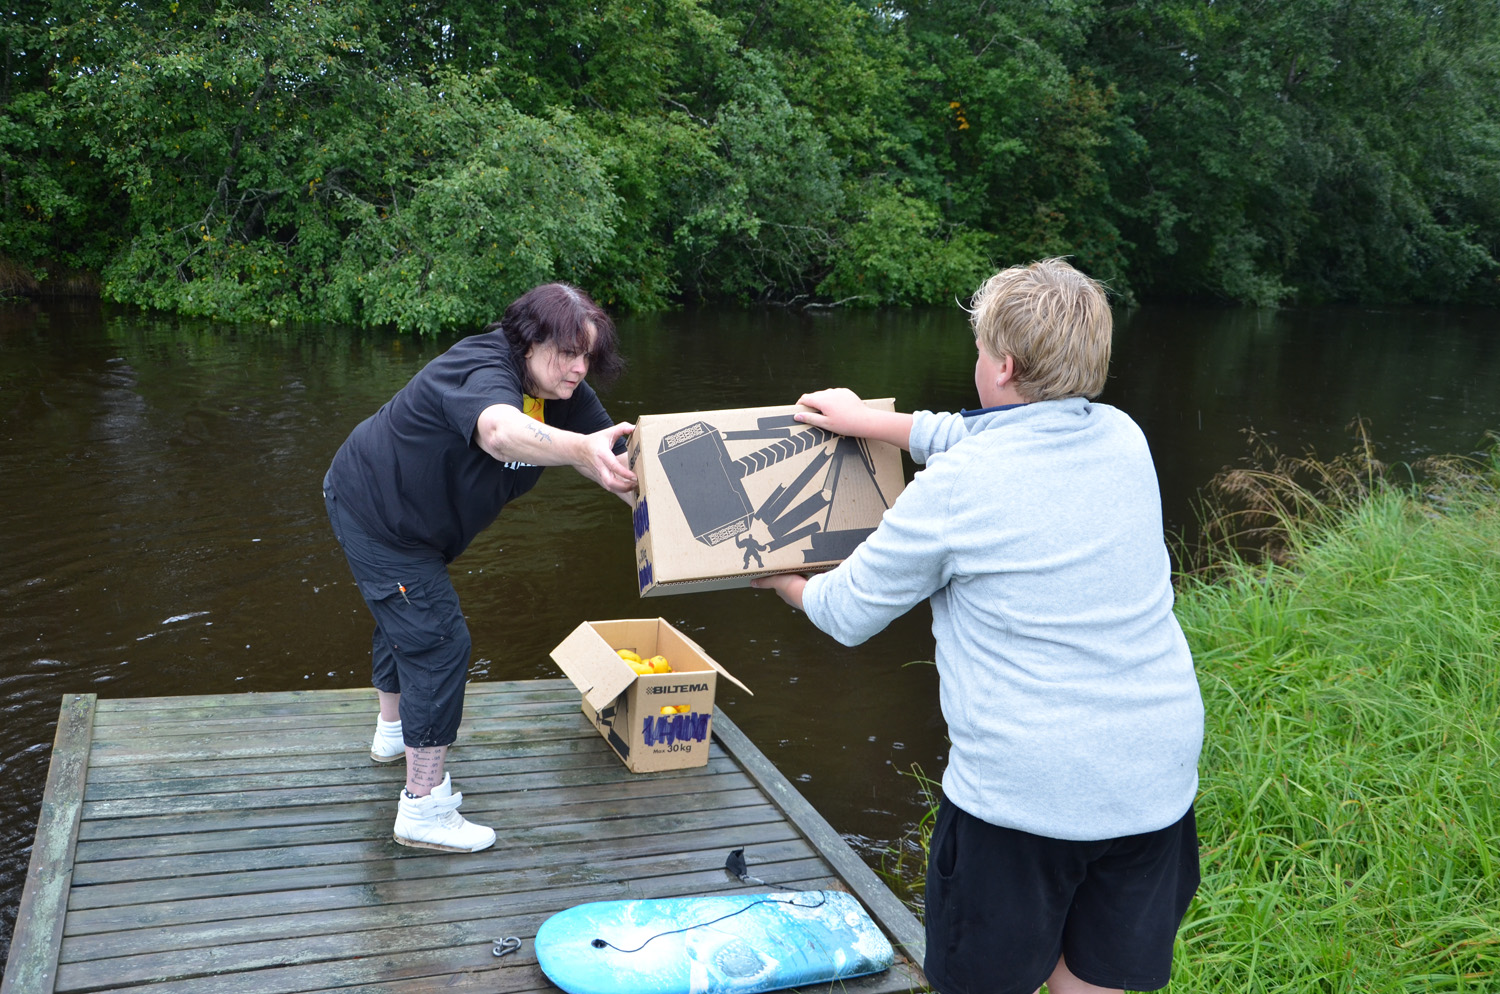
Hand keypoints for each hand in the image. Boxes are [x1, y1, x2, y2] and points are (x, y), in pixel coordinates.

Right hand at [576, 422, 635, 494]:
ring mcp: (599, 474)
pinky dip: (619, 490)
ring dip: (623, 489)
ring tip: (635, 486)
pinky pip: (609, 487)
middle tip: (637, 483)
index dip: (624, 473)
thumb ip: (622, 428)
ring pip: (610, 487)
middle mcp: (599, 466)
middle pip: (610, 482)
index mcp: (602, 454)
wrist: (578, 450)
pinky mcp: (600, 478)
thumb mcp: (608, 432)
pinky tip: (629, 487)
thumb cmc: (596, 440)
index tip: (635, 476)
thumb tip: (635, 427)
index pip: (613, 466)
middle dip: (624, 486)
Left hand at [750, 572, 807, 609]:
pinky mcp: (810, 595)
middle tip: (793, 575)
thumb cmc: (791, 587)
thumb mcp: (775, 581)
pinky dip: (808, 586)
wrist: (808, 593)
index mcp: (783, 593)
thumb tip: (752, 584)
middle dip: (791, 583)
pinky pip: (808, 590)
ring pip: (799, 590)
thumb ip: (764, 582)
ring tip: (802, 577)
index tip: (781, 577)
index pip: (779, 588)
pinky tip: (810, 582)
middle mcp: (791, 597)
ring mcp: (801, 597)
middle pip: (789, 589)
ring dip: (800, 585)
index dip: (779, 582)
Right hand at [794, 388, 912, 450]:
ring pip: (825, 394)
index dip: (800, 404)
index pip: (805, 397)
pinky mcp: (846, 392)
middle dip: (811, 404)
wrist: (865, 421)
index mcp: (822, 400)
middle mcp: (829, 392)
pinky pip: (835, 394)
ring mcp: (838, 391)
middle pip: (815, 395)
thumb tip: (796, 416)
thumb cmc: (845, 424)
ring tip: (826, 414)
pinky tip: (837, 410)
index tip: (799, 411)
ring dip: (822, 401)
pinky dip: (832, 400)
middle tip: (813, 415)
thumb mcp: (825, 424)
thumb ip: (810, 418)